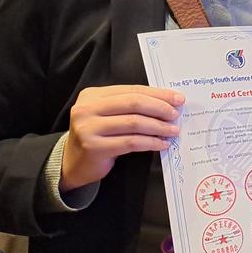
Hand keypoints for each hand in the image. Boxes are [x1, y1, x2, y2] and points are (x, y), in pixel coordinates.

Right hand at [61, 85, 183, 192]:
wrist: (74, 162)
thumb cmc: (98, 136)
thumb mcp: (109, 115)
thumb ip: (131, 106)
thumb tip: (168, 103)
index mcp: (92, 95)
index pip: (132, 90)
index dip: (157, 94)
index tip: (177, 99)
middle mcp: (87, 109)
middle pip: (133, 104)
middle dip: (159, 108)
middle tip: (175, 114)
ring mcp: (88, 128)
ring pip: (134, 123)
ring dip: (158, 127)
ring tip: (173, 130)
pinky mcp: (94, 148)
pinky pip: (131, 142)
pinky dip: (150, 142)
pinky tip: (162, 143)